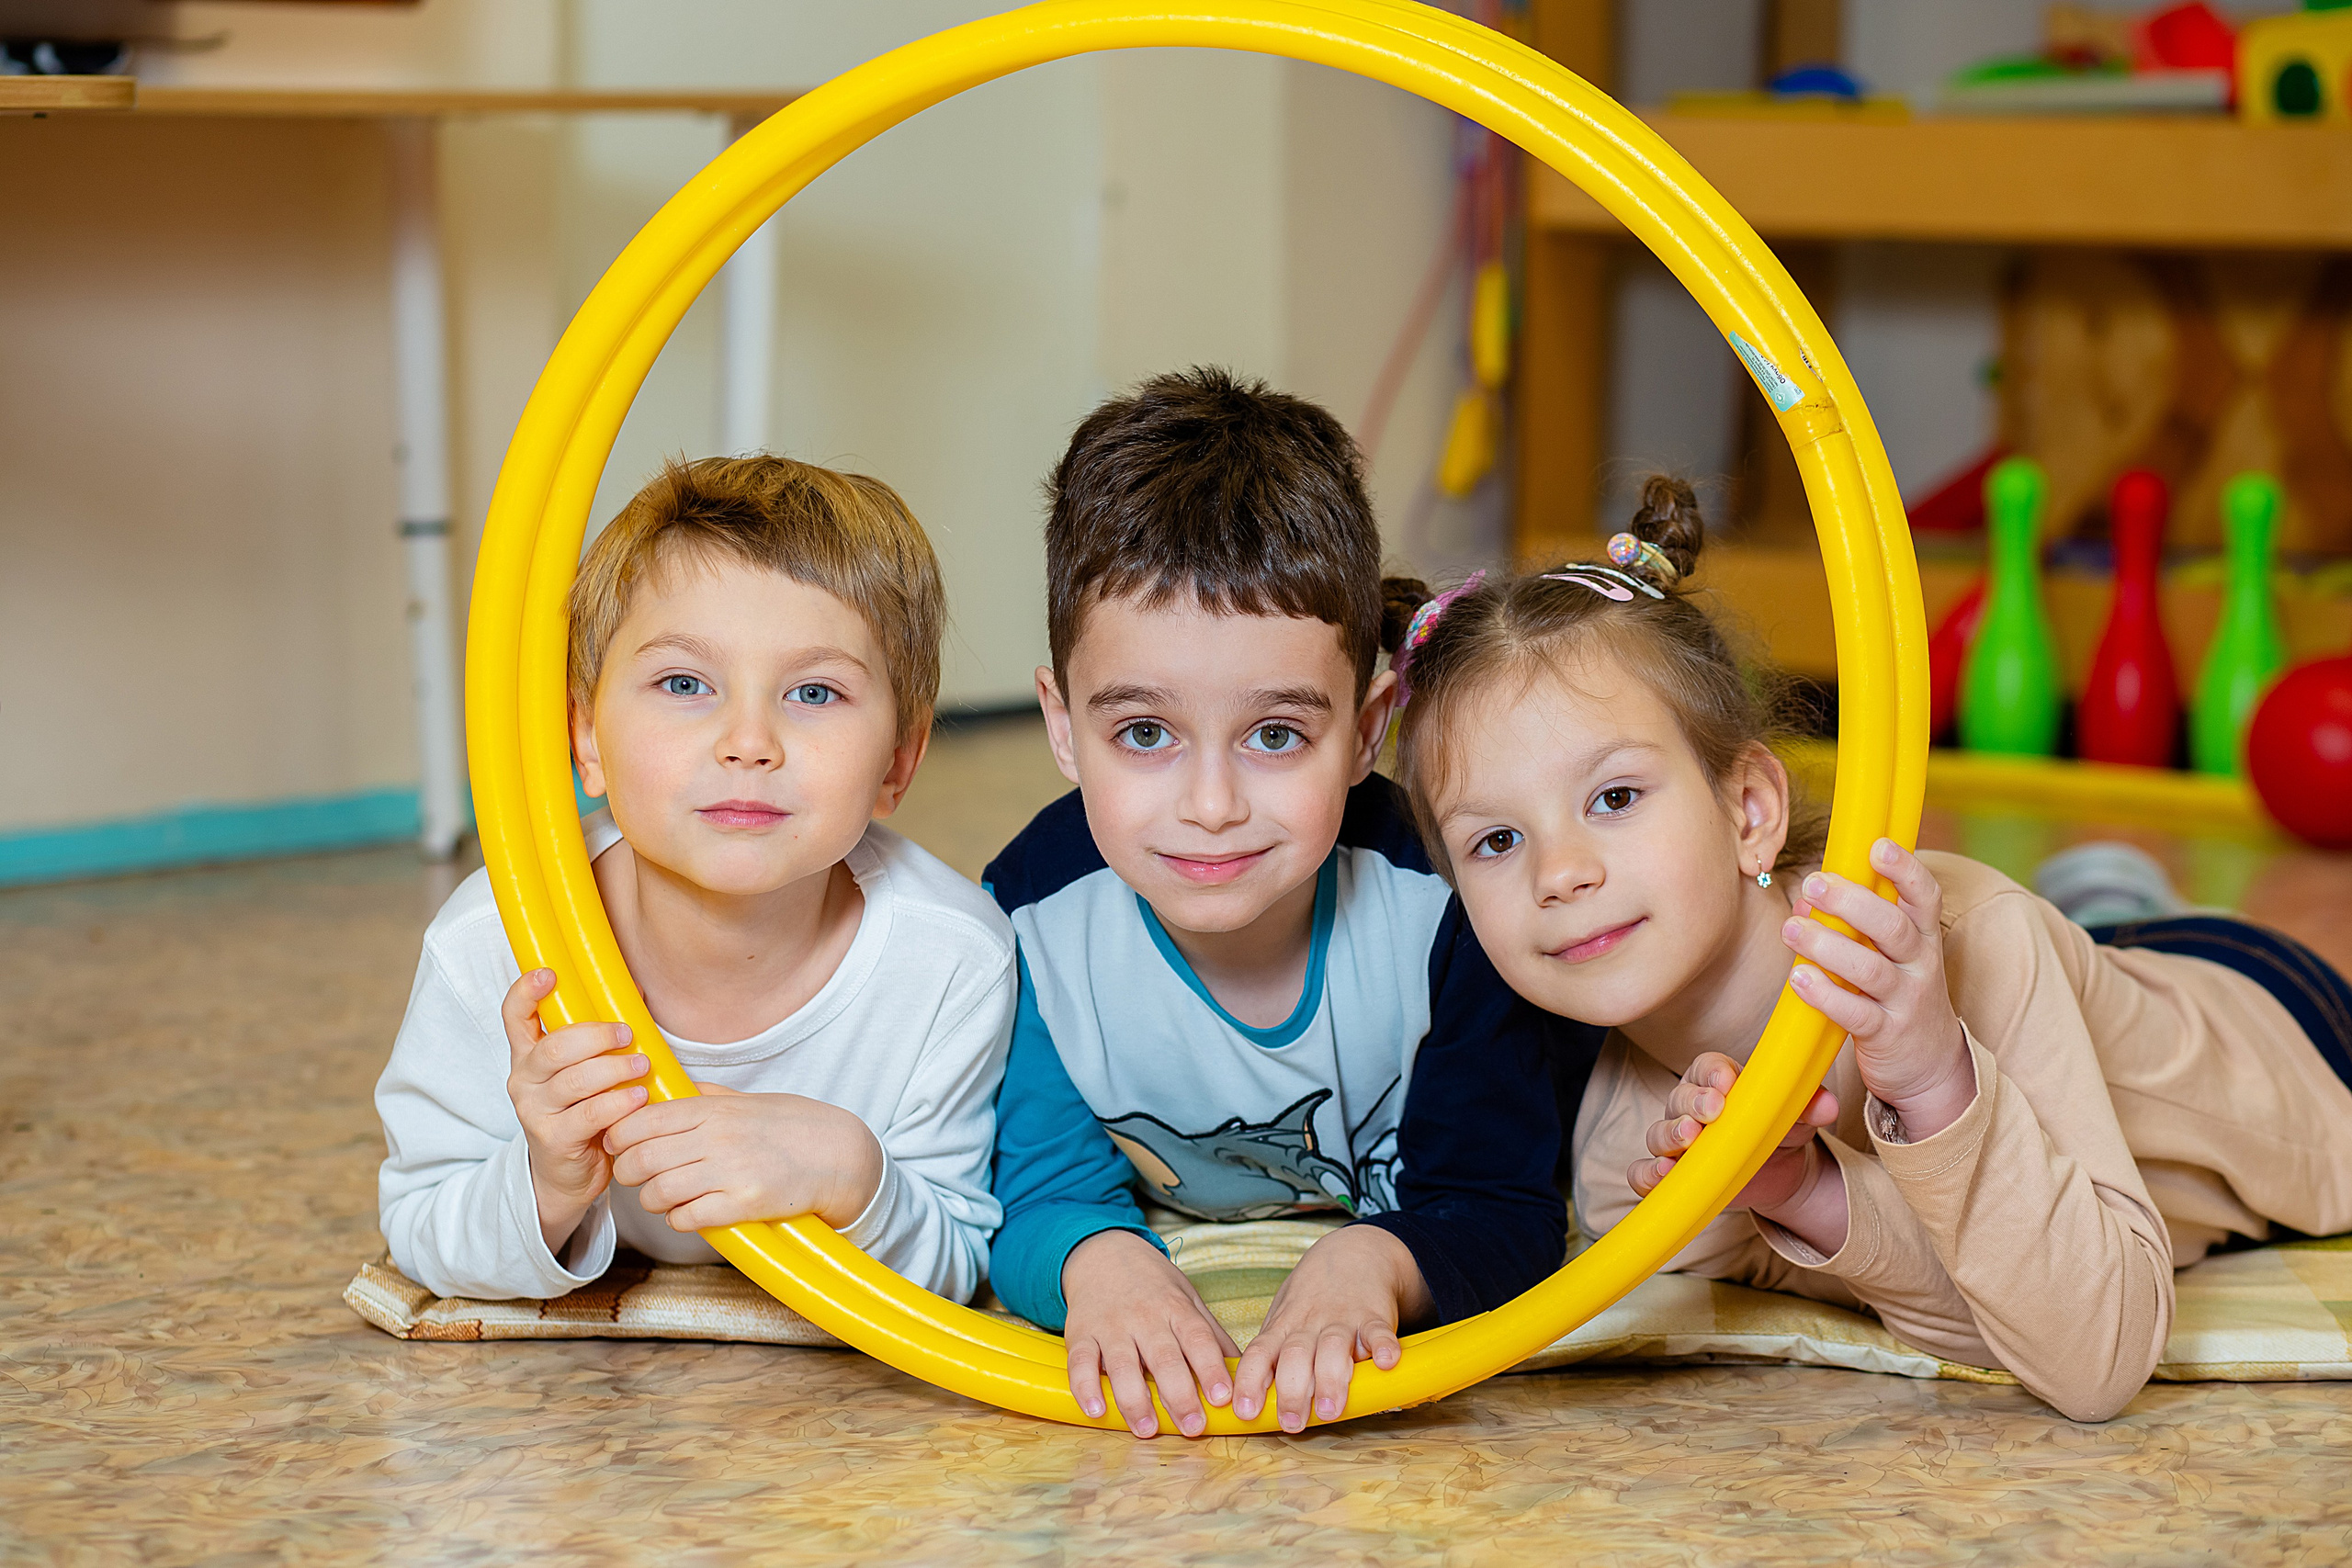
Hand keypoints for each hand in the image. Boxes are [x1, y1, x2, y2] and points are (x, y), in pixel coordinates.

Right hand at [501, 967, 648, 1255]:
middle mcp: (524, 1080)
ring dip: (613, 1068)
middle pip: (553, 1047)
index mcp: (528, 1056)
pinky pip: (590, 1114)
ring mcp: (534, 1111)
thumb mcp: (583, 1073)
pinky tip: (640, 1096)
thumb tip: (636, 993)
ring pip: (573, 1080)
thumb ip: (597, 1039)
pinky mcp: (553, 1139)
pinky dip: (619, 1102)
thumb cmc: (583, 1111)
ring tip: (641, 1064)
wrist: (566, 1175)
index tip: (549, 973)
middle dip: (595, 1035)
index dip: (525, 992)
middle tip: (626, 1033)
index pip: (514, 1016)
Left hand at [603, 1083, 883, 1233]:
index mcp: (712, 1110)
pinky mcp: (742, 1204)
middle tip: (635, 1174)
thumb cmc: (790, 1126)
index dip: (619, 1135)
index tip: (619, 1144)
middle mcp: (716, 1138)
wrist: (838, 1155)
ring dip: (651, 1199)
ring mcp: (729, 1172)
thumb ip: (703, 1097)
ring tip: (662, 1197)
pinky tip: (688, 1212)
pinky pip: (686, 1218)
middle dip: (628, 1171)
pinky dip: (678, 1219)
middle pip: (641, 1158)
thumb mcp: (745, 1101)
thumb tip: (663, 1092)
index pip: (642, 1120)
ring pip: (657, 1192)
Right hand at [1059, 1230, 1239, 1437]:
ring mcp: (1111, 1325)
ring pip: (1122, 1364)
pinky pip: (1080, 1362)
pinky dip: (1085, 1387)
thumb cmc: (1152, 1286)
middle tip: (1192, 1427)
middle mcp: (1144, 1317)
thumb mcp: (1187, 1299)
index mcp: (1176, 1309)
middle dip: (1179, 1395)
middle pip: (1164, 1357)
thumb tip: (1243, 1370)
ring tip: (1147, 1429)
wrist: (1102, 1254)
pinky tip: (1096, 1409)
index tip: (1223, 1398)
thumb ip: (1211, 1335)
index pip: (1198, 1339)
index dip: (1211, 1369)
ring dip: (1135, 1400)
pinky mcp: (1081, 1333)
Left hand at [1232, 1225, 1427, 1431]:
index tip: (1246, 1411)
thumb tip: (1255, 1400)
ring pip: (1332, 1347)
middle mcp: (1309, 1325)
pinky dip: (1383, 1346)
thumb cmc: (1312, 1297)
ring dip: (1330, 1379)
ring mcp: (1342, 1320)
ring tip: (1330, 1409)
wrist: (1353, 1253)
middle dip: (1292, 1391)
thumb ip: (1273, 1354)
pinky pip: (1378, 1331)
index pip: (1259, 1353)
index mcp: (1284, 1328)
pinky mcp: (1374, 1316)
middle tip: (1292, 1422)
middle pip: (1295, 1355)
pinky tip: (1384, 1362)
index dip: (1250, 1382)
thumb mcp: (1283, 1317)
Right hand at [1630, 1050, 1840, 1221]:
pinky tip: (1663, 1175)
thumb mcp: (1798, 1116)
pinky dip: (1647, 1175)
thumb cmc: (1778, 1128)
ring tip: (1687, 1141)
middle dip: (1692, 1104)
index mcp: (1717, 1080)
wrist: (1774, 1169)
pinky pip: (1642, 1173)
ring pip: (1657, 1133)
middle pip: (1679, 1097)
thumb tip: (1827, 1104)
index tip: (1728, 1082)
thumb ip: (1809, 1106)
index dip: (1712, 1073)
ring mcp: (1675, 1140)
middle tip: (1710, 1112)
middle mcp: (1688, 1106)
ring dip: (1669, 1136)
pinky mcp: (1671, 1174)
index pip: (1706, 1067)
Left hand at [1784, 838, 1975, 1140]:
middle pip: (1892, 927)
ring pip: (1870, 969)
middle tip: (1813, 884)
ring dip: (1827, 945)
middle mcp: (1920, 964)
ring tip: (1791, 929)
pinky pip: (1856, 1014)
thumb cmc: (1898, 994)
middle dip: (1851, 901)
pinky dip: (1825, 995)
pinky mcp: (1886, 1035)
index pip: (1924, 896)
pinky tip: (1798, 978)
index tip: (1878, 846)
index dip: (1905, 870)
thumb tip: (1808, 898)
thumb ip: (1860, 925)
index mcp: (1923, 936)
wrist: (1930, 1066)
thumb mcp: (1894, 955)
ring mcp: (1906, 1001)